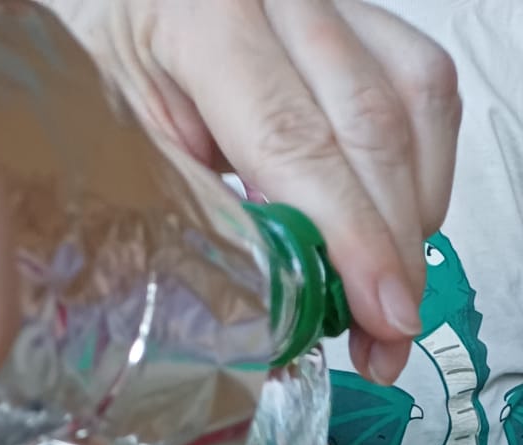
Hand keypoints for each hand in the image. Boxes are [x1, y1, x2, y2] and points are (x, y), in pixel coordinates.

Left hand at [45, 0, 459, 385]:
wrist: (111, 13)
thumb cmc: (101, 65)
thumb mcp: (119, 143)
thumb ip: (197, 213)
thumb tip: (276, 308)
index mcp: (205, 15)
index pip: (300, 142)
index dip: (353, 241)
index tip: (381, 315)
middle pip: (373, 126)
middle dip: (393, 248)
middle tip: (388, 333)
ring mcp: (327, 2)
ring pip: (418, 102)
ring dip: (416, 211)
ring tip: (386, 288)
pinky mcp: (355, 21)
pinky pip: (422, 89)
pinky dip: (421, 170)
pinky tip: (390, 224)